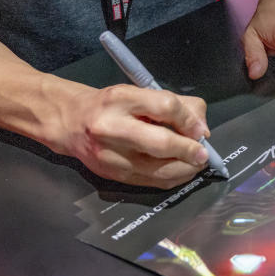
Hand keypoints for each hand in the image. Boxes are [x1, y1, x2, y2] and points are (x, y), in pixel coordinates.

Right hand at [59, 82, 210, 187]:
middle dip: (189, 151)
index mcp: (121, 98)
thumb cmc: (112, 105)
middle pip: (161, 143)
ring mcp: (110, 156)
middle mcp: (112, 127)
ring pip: (158, 170)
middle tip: (203, 154)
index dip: (188, 120)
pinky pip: (150, 182)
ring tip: (196, 163)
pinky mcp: (112, 176)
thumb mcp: (141, 92)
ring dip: (185, 169)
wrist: (71, 123)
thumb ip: (177, 104)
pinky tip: (180, 171)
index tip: (200, 130)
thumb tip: (201, 130)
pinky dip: (171, 179)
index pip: (164, 106)